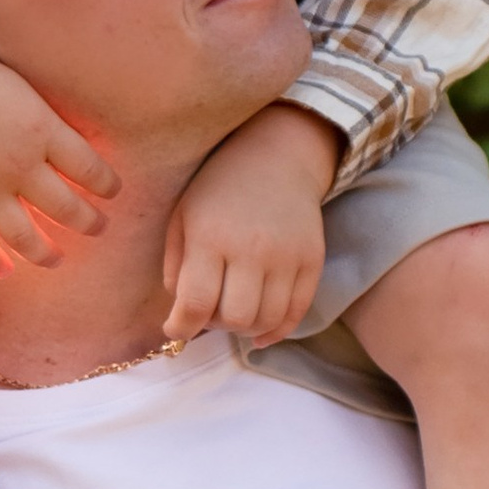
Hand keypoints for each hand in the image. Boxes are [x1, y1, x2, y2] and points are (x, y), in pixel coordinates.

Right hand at [0, 2, 117, 276]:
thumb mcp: (20, 86)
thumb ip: (45, 119)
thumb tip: (71, 140)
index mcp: (41, 130)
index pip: (91, 169)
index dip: (107, 184)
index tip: (113, 191)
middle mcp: (18, 165)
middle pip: (67, 208)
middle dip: (89, 222)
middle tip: (99, 227)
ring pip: (26, 237)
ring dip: (47, 253)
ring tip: (57, 259)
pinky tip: (6, 271)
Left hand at [163, 101, 338, 346]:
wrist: (277, 158)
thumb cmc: (219, 188)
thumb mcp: (182, 217)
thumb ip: (176, 267)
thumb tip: (183, 314)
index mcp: (210, 236)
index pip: (195, 303)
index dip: (180, 327)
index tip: (176, 328)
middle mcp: (251, 248)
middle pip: (234, 319)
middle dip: (215, 325)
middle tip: (210, 310)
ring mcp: (287, 256)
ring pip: (266, 321)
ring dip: (245, 329)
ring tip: (235, 312)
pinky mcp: (312, 261)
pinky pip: (296, 313)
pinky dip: (276, 330)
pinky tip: (260, 329)